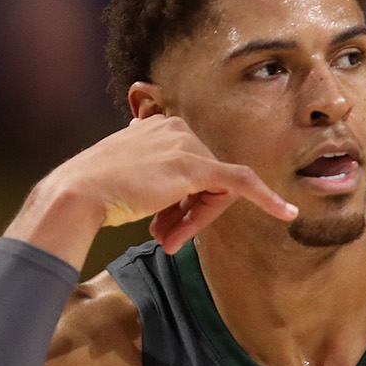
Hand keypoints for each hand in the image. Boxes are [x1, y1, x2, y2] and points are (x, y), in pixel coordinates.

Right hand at [8, 115, 297, 266]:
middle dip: (189, 214)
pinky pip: (242, 183)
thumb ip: (150, 177)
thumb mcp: (126, 177)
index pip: (188, 168)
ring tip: (165, 239)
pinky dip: (267, 199)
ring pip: (213, 192)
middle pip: (205, 181)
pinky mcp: (197, 167)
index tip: (161, 226)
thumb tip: (165, 194)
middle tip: (166, 239)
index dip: (181, 203)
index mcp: (157, 126)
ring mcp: (185, 146)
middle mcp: (174, 128)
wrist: (77, 195)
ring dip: (192, 222)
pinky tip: (288, 213)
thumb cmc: (94, 192)